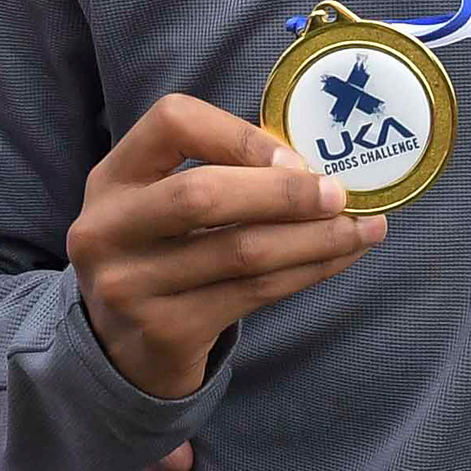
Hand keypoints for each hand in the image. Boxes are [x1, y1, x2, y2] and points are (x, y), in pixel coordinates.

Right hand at [67, 94, 379, 398]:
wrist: (121, 347)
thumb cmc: (162, 253)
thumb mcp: (162, 201)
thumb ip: (221, 172)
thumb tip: (314, 167)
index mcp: (111, 177)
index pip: (173, 123)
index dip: (240, 135)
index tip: (295, 158)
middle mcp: (109, 229)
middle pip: (203, 194)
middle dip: (285, 193)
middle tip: (340, 195)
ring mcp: (131, 286)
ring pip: (242, 252)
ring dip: (316, 238)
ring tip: (362, 229)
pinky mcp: (166, 332)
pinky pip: (255, 294)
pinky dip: (308, 272)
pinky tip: (338, 260)